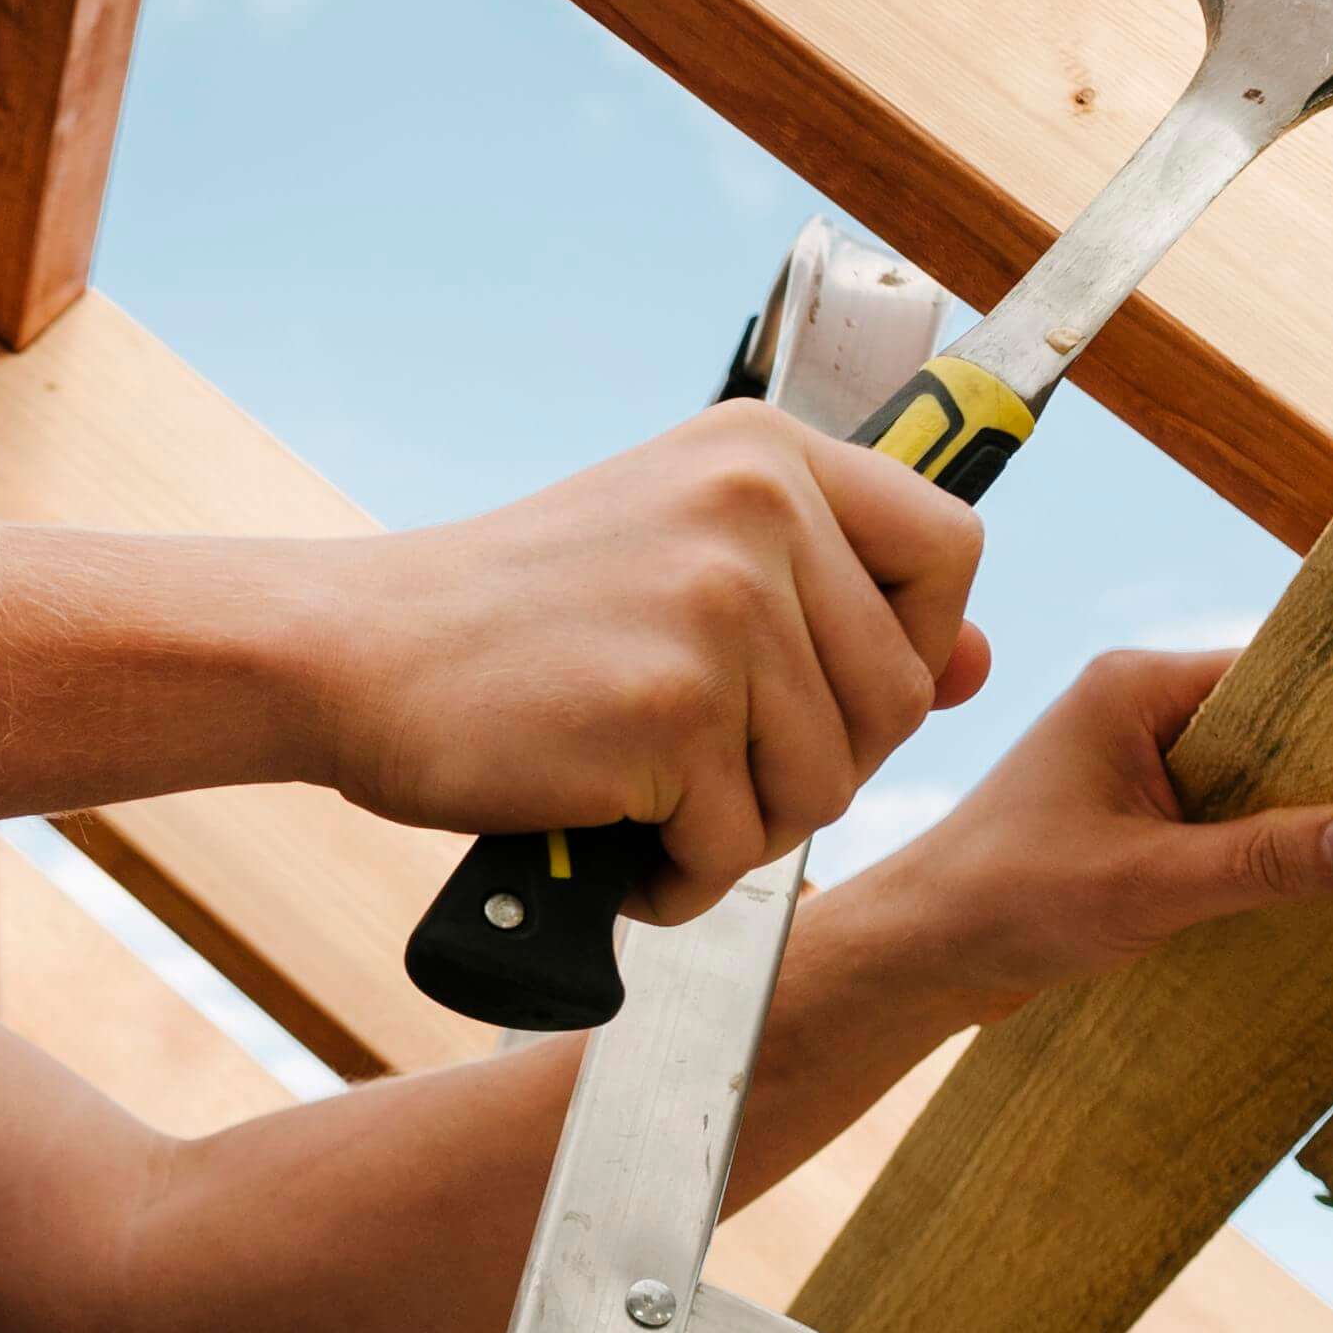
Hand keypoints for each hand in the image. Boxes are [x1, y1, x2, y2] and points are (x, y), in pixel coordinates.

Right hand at [315, 407, 992, 909]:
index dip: (921, 644)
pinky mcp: (669, 712)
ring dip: (741, 832)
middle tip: (709, 773)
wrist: (354, 653)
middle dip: (816, 767)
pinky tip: (612, 844)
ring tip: (647, 806)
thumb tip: (978, 669)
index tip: (838, 687)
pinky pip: (737, 847)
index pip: (951, 546)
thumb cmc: (514, 622)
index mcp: (766, 453)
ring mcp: (716, 608)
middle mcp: (756, 509)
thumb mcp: (680, 556)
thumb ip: (830, 597)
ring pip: (824, 784)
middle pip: (896, 695)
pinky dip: (679, 880)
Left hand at [859, 648, 1332, 1017]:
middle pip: (1273, 724)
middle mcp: (1138, 708)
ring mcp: (1136, 762)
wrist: (922, 954)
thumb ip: (1262, 861)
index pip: (1276, 674)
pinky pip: (1224, 816)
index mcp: (1135, 686)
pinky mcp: (1136, 814)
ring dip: (1300, 815)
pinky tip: (1316, 881)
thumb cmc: (1009, 902)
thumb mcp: (1149, 884)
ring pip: (1253, 776)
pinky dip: (1263, 845)